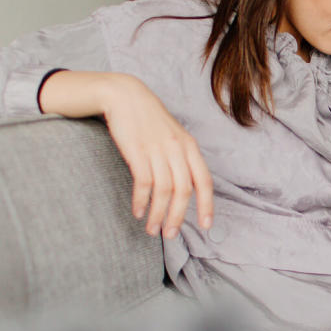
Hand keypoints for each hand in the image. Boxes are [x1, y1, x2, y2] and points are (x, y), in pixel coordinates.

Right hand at [97, 74, 213, 238]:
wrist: (124, 95)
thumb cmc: (148, 120)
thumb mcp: (173, 135)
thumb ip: (181, 158)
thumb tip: (185, 188)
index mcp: (190, 146)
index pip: (204, 181)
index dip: (207, 205)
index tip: (205, 225)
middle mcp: (177, 149)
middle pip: (184, 191)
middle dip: (178, 217)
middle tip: (170, 235)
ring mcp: (158, 149)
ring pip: (164, 190)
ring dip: (158, 214)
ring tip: (152, 229)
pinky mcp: (137, 151)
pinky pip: (144, 183)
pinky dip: (142, 201)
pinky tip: (138, 212)